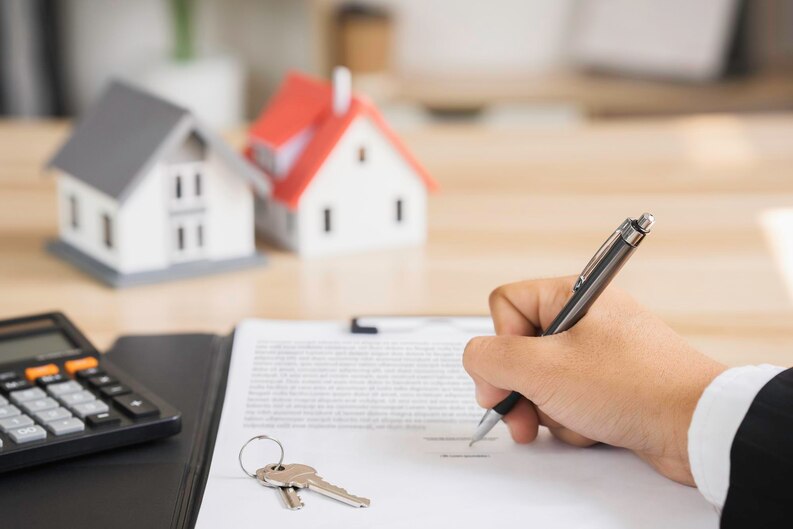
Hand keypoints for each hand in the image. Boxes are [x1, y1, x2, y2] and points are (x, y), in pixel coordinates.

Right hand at [463, 277, 725, 484]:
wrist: (697, 427)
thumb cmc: (630, 386)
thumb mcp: (544, 369)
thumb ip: (491, 358)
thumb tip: (475, 359)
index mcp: (573, 296)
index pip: (506, 304)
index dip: (499, 342)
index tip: (505, 377)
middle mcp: (586, 319)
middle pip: (521, 348)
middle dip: (519, 389)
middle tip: (521, 417)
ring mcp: (601, 353)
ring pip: (543, 380)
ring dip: (547, 409)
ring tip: (570, 423)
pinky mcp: (613, 385)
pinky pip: (571, 399)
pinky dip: (573, 420)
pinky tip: (593, 429)